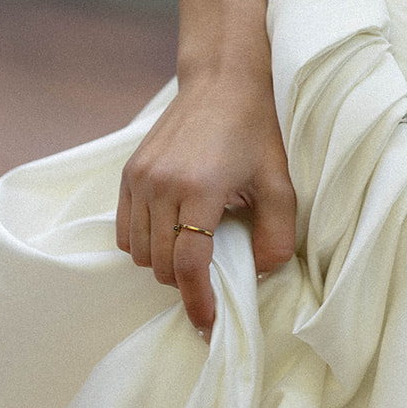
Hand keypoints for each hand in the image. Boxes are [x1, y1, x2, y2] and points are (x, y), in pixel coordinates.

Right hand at [116, 74, 296, 337]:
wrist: (221, 84)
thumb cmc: (255, 133)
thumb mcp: (281, 184)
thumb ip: (277, 235)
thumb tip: (260, 274)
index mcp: (201, 188)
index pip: (189, 263)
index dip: (197, 300)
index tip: (207, 323)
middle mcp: (162, 184)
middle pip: (162, 264)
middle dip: (186, 283)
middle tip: (212, 280)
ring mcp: (139, 179)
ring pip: (140, 253)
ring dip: (165, 264)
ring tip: (194, 251)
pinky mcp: (128, 174)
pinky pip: (125, 232)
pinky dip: (145, 245)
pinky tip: (172, 235)